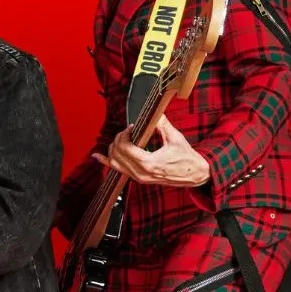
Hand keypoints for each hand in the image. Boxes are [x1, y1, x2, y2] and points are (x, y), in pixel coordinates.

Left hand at [95, 113, 210, 186]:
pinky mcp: (138, 178)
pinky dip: (106, 162)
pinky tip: (96, 156)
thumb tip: (154, 112)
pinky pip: (117, 170)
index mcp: (149, 164)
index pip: (126, 148)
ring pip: (114, 162)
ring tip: (122, 137)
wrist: (194, 175)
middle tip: (129, 130)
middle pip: (117, 154)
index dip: (125, 134)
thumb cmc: (187, 158)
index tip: (133, 127)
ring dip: (114, 148)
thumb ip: (163, 125)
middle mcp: (140, 173)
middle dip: (119, 139)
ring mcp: (138, 177)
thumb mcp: (176, 139)